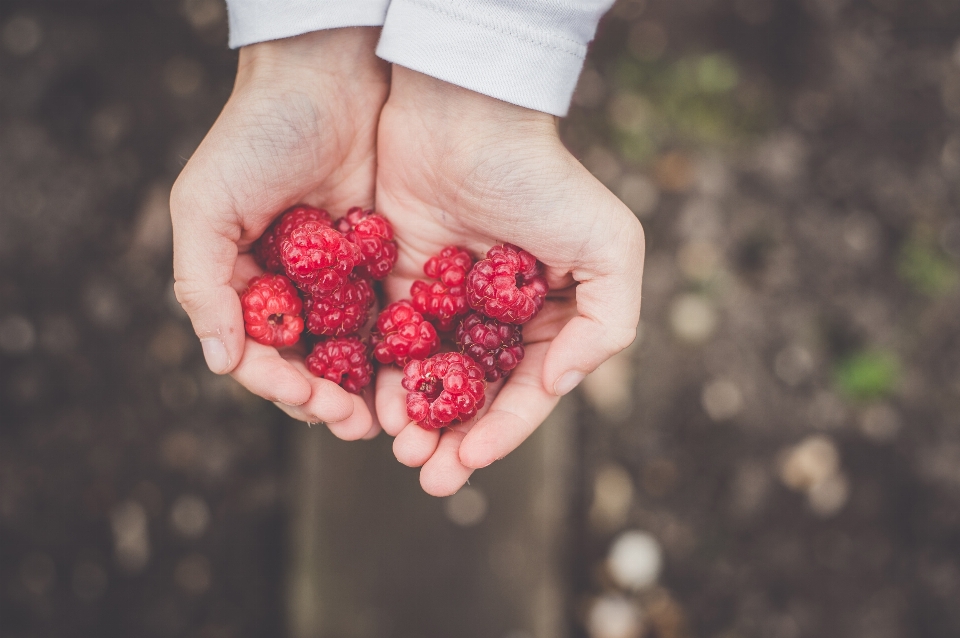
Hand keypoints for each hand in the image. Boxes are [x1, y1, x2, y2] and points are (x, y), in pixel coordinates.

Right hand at [170, 29, 387, 438]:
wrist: (329, 78)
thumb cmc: (256, 136)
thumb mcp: (205, 204)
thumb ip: (202, 283)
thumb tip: (219, 361)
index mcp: (244, 283)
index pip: (258, 352)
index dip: (280, 384)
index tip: (310, 401)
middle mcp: (292, 289)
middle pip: (309, 363)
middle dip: (329, 400)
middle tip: (357, 425)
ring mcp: (340, 280)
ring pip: (353, 349)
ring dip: (368, 388)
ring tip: (390, 418)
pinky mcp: (384, 262)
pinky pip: (394, 315)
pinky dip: (403, 348)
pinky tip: (421, 371)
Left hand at [374, 67, 645, 494]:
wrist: (463, 114)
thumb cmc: (542, 178)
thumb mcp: (610, 247)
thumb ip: (607, 325)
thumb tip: (556, 386)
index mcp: (548, 316)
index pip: (526, 391)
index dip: (502, 432)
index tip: (471, 461)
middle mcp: (497, 317)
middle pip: (474, 396)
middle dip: (453, 440)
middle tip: (429, 475)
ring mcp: (446, 302)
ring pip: (428, 379)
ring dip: (415, 420)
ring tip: (401, 449)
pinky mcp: (398, 283)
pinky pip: (389, 343)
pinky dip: (382, 378)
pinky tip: (373, 405)